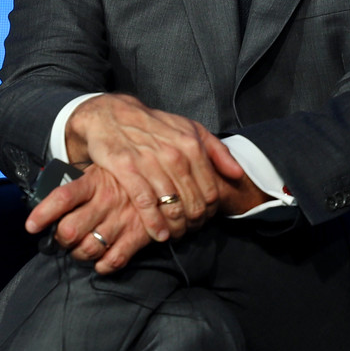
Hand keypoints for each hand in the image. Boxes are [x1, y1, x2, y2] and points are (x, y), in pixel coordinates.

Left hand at [25, 164, 160, 273]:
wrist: (166, 181)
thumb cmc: (125, 177)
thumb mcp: (101, 168)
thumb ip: (80, 183)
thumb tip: (50, 195)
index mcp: (94, 181)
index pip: (62, 197)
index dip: (43, 214)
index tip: (31, 226)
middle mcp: (106, 201)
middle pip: (70, 230)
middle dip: (61, 239)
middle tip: (63, 237)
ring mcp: (122, 220)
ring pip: (88, 249)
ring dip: (79, 254)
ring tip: (80, 249)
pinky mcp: (138, 235)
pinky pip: (113, 260)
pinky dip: (102, 266)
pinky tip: (100, 261)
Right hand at [59, 94, 247, 241]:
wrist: (112, 115)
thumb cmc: (154, 126)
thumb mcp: (190, 129)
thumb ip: (217, 151)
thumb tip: (237, 174)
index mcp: (191, 145)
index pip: (211, 191)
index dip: (210, 211)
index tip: (204, 219)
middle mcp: (173, 154)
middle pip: (194, 203)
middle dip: (194, 223)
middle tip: (189, 230)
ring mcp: (149, 162)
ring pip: (172, 206)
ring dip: (177, 227)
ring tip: (176, 234)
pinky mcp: (127, 169)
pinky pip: (145, 203)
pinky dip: (154, 223)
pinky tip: (159, 234)